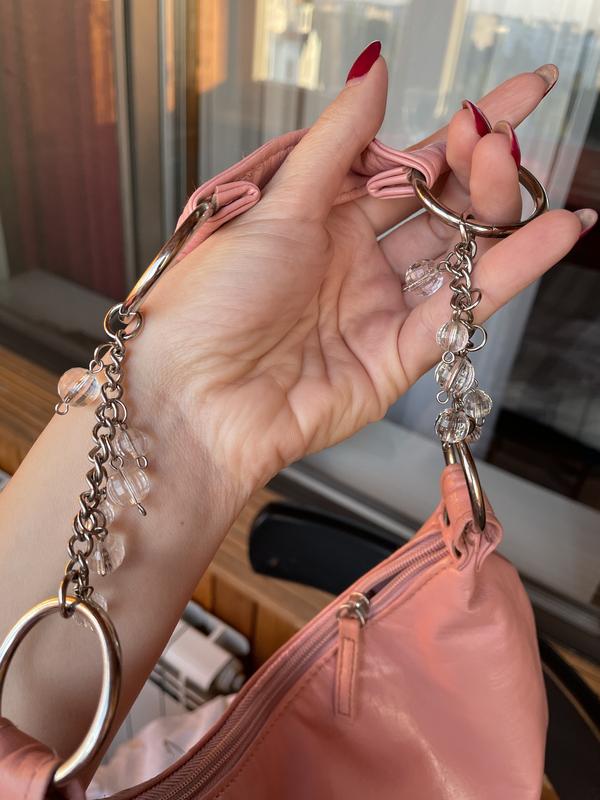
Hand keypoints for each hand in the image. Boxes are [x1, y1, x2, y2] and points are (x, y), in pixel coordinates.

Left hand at [133, 54, 590, 500]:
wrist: (191, 399)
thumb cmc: (208, 303)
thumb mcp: (274, 206)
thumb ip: (335, 143)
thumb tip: (372, 69)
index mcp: (319, 219)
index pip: (405, 163)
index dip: (460, 131)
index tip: (515, 95)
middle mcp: (353, 261)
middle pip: (436, 207)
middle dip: (476, 168)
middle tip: (500, 137)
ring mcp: (377, 309)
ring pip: (455, 254)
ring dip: (496, 214)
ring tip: (526, 175)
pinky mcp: (395, 358)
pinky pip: (459, 309)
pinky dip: (508, 273)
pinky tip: (550, 235)